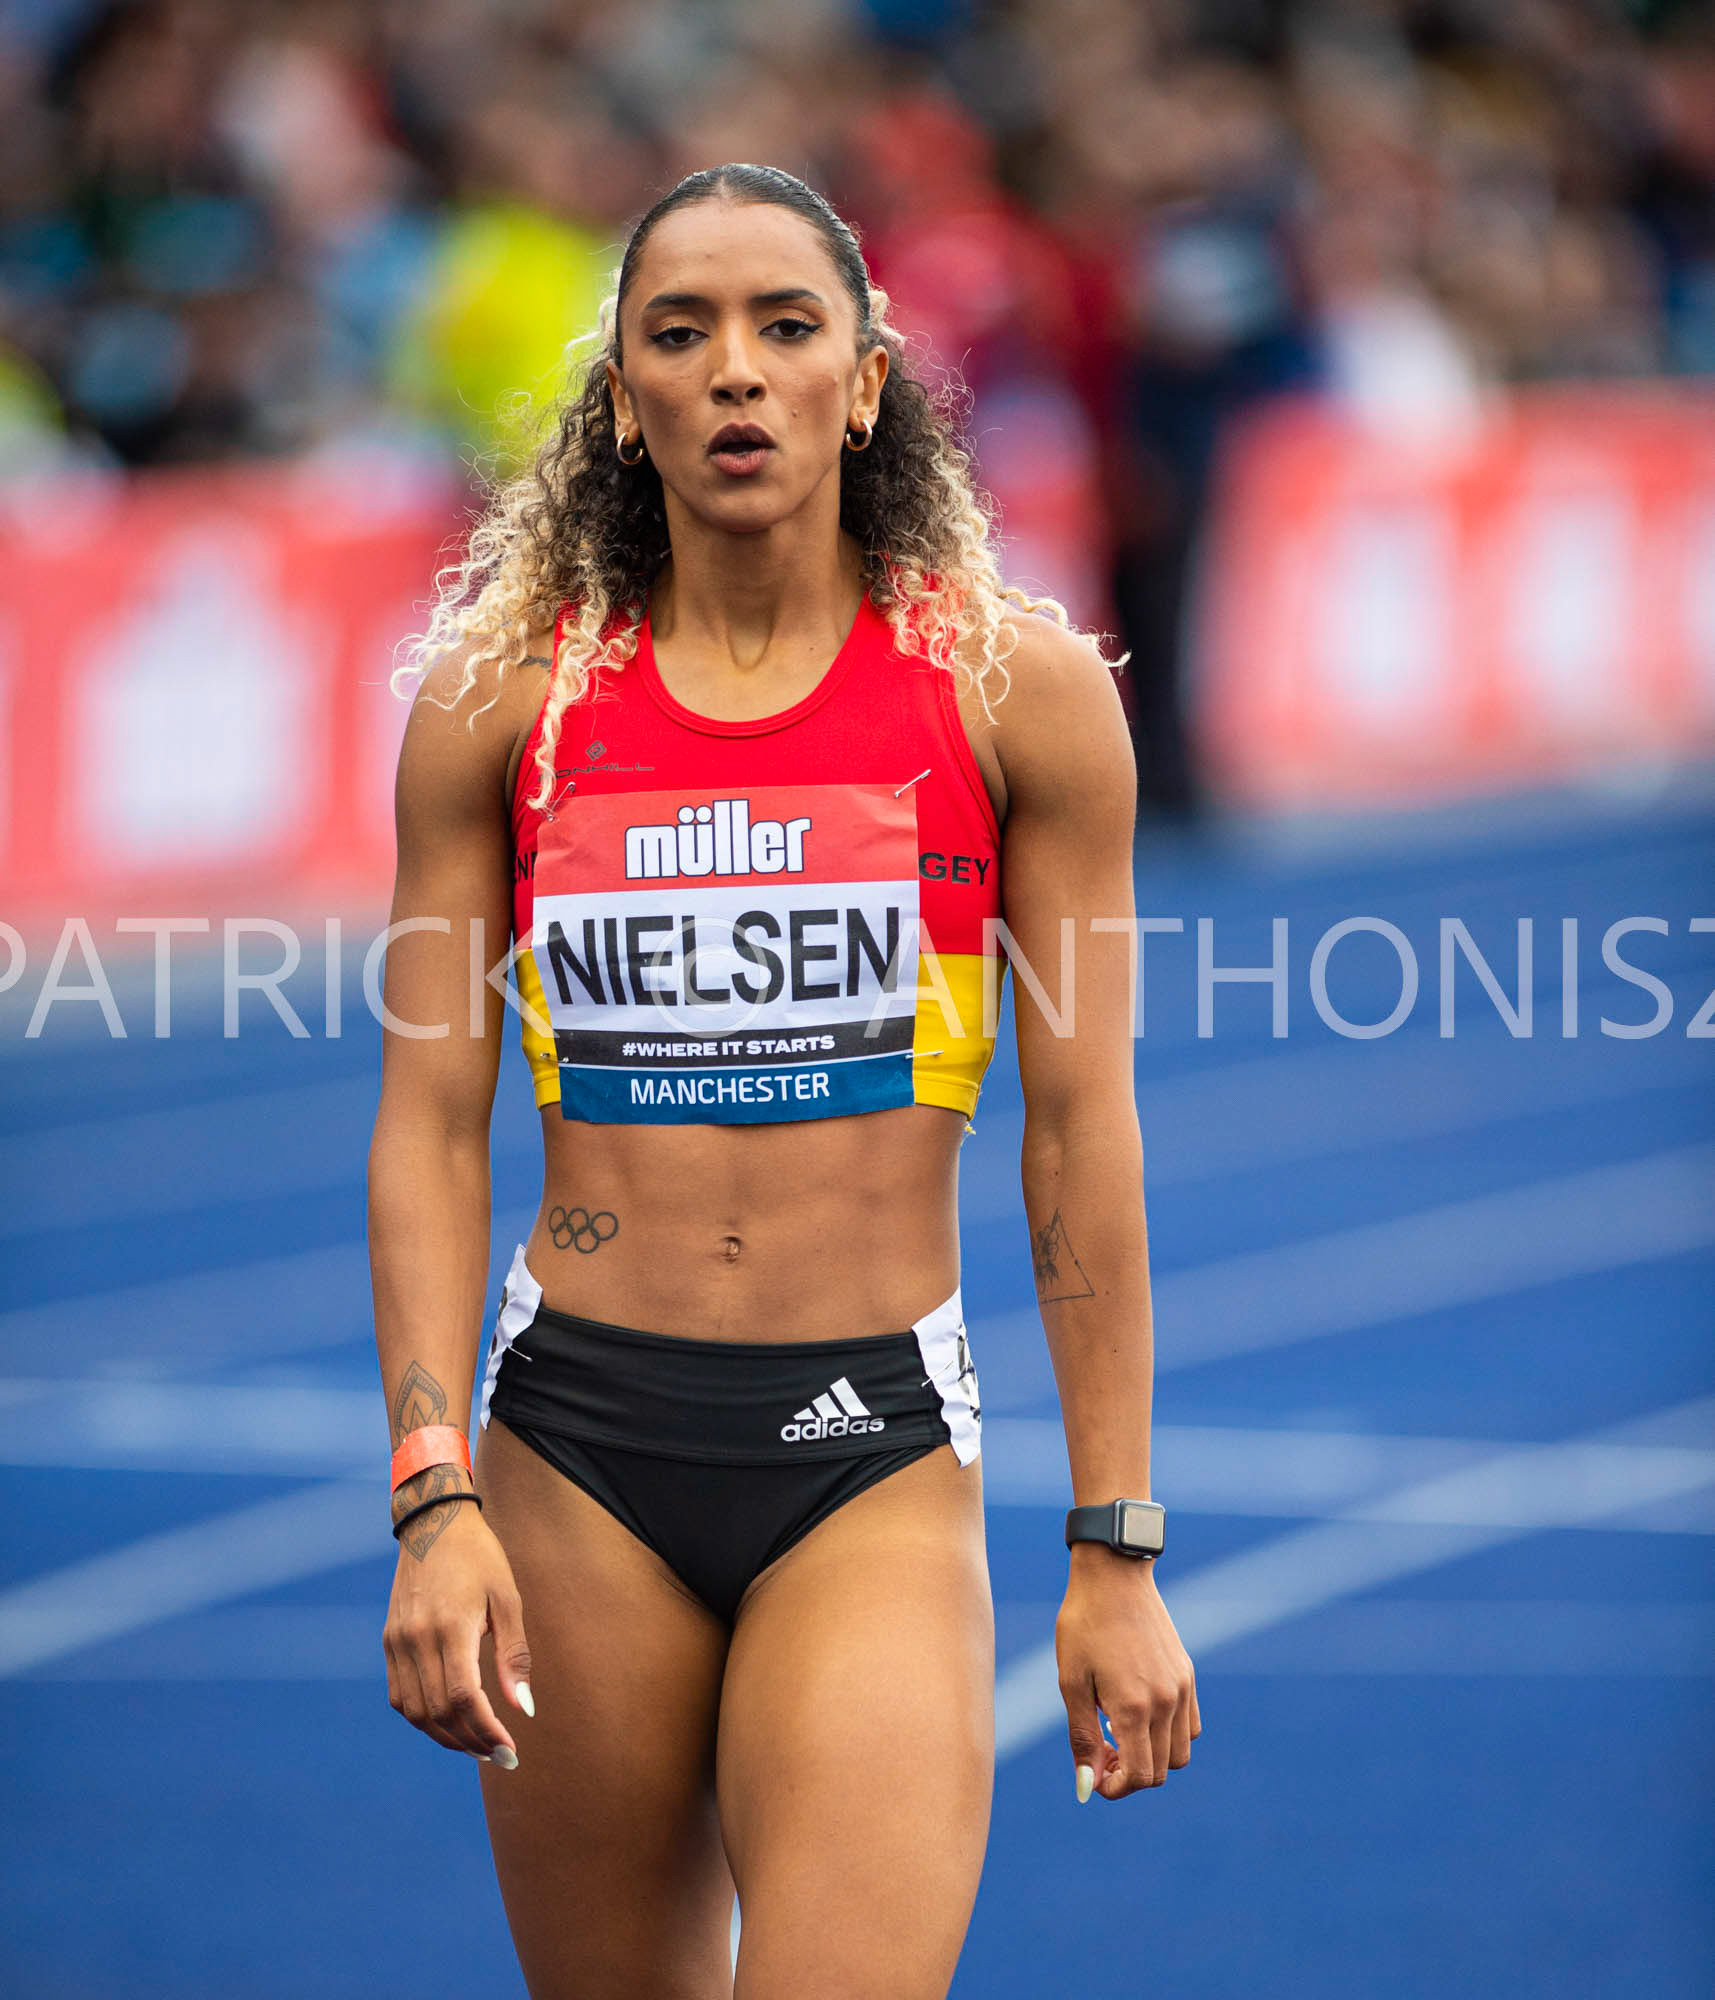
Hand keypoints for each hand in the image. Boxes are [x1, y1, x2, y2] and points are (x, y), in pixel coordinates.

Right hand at [383, 1496, 533, 1764]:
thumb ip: (514, 1655)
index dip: (485, 1730)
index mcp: (450, 1626)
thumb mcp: (507, 1599)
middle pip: (438, 1712)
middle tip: (499, 1754)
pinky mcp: (388, 1642)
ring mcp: (397, 1642)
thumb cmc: (480, 1559)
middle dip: (470, 1741)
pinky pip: (400, 1696)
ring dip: (445, 1736)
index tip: (509, 1748)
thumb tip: (523, 1708)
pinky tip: (449, 1721)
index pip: (462, 1697)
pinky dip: (423, 1718)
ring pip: (415, 1712)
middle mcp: (416, 1639)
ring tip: (477, 1744)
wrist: (434, 1524)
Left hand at [1056, 1543, 1198, 1799]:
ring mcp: (1181, 1689)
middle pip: (1160, 1771)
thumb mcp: (1071, 1683)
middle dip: (1129, 1774)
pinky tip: (1138, 1713)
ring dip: (1152, 1757)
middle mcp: (1165, 1702)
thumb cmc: (1083, 1626)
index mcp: (1133, 1707)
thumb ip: (1083, 1738)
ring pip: (1180, 1753)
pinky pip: (1190, 1726)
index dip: (1115, 1788)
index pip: (1139, 1776)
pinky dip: (1169, 1735)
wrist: (1113, 1576)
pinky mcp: (1188, 1675)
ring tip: (1117, 1730)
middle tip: (1100, 1751)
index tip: (1095, 1777)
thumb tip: (1089, 1785)